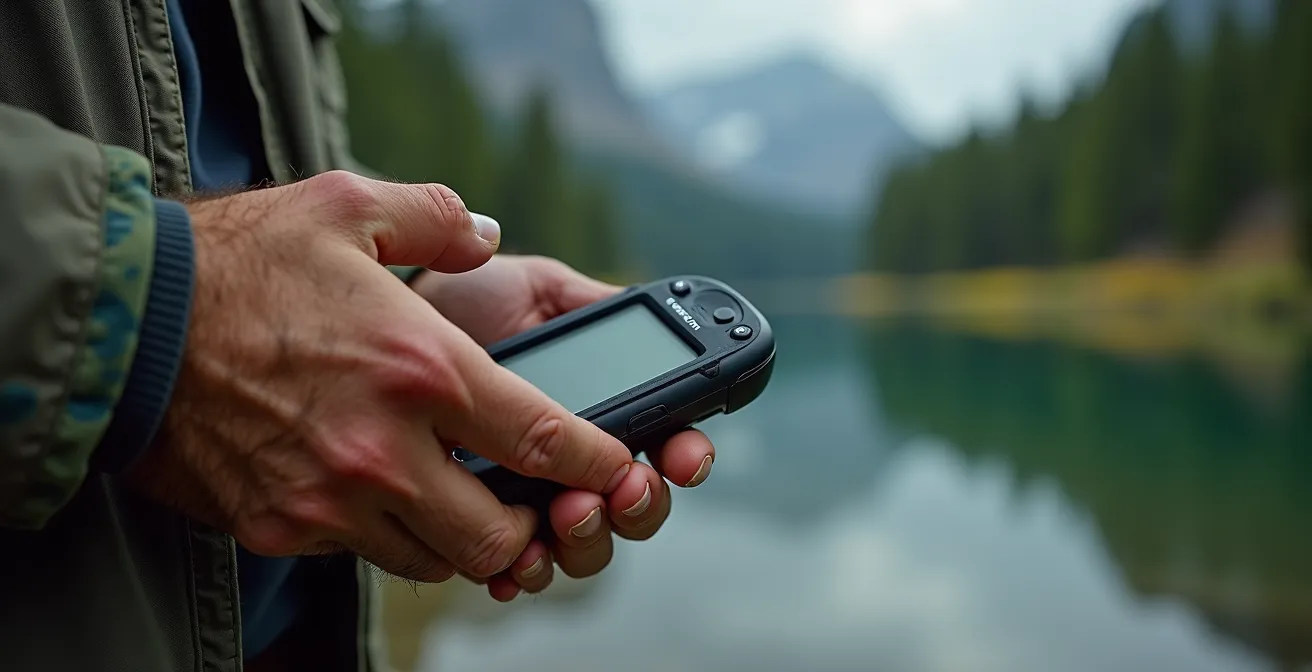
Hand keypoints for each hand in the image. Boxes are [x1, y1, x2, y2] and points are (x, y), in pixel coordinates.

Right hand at [126, 172, 634, 584]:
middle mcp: (384, 448)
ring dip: (456, 537)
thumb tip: (484, 232)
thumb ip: (434, 216)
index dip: (595, 463)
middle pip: (495, 535)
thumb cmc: (241, 259)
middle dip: (527, 528)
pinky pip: (358, 552)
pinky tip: (376, 491)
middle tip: (526, 501)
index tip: (614, 467)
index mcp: (421, 367)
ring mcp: (330, 497)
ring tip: (455, 500)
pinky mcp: (282, 524)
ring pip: (431, 559)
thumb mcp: (345, 203)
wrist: (127, 322)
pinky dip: (382, 532)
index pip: (541, 439)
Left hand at [412, 256, 715, 600]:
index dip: (686, 455)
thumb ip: (592, 299)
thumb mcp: (533, 288)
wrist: (365, 332)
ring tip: (567, 514)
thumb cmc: (455, 304)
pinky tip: (512, 565)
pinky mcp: (472, 529)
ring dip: (588, 540)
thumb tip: (657, 311)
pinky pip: (510, 570)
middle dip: (642, 506)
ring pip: (583, 548)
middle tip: (626, 486)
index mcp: (600, 410)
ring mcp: (528, 502)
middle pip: (634, 509)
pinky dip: (521, 574)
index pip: (664, 443)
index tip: (684, 454)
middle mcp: (572, 464)